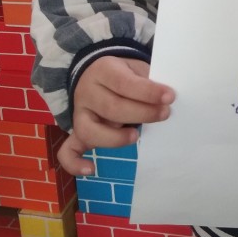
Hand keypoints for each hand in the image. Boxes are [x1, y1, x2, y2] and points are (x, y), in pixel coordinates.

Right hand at [57, 56, 174, 175]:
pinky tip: (92, 170)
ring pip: (90, 130)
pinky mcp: (76, 132)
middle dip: (142, 113)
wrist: (94, 72)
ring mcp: (79, 114)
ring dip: (115, 138)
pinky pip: (68, 151)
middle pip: (112, 107)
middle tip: (164, 114)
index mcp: (104, 70)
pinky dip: (75, 163)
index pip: (125, 83)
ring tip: (136, 135)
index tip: (170, 97)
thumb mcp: (135, 66)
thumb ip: (148, 80)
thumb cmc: (123, 73)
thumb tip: (167, 98)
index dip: (148, 92)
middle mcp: (87, 92)